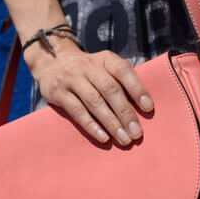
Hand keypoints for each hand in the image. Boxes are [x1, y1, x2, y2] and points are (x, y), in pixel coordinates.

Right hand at [25, 38, 154, 145]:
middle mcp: (88, 66)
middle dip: (125, 113)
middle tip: (136, 133)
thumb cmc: (89, 72)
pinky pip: (77, 111)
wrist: (52, 62)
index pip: (123, 71)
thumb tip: (143, 109)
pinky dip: (92, 126)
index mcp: (105, 59)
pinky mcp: (57, 93)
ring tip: (124, 139)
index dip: (137, 89)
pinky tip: (104, 137)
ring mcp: (71, 78)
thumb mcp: (104, 67)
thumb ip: (120, 82)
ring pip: (94, 102)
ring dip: (111, 123)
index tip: (148, 108)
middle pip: (110, 90)